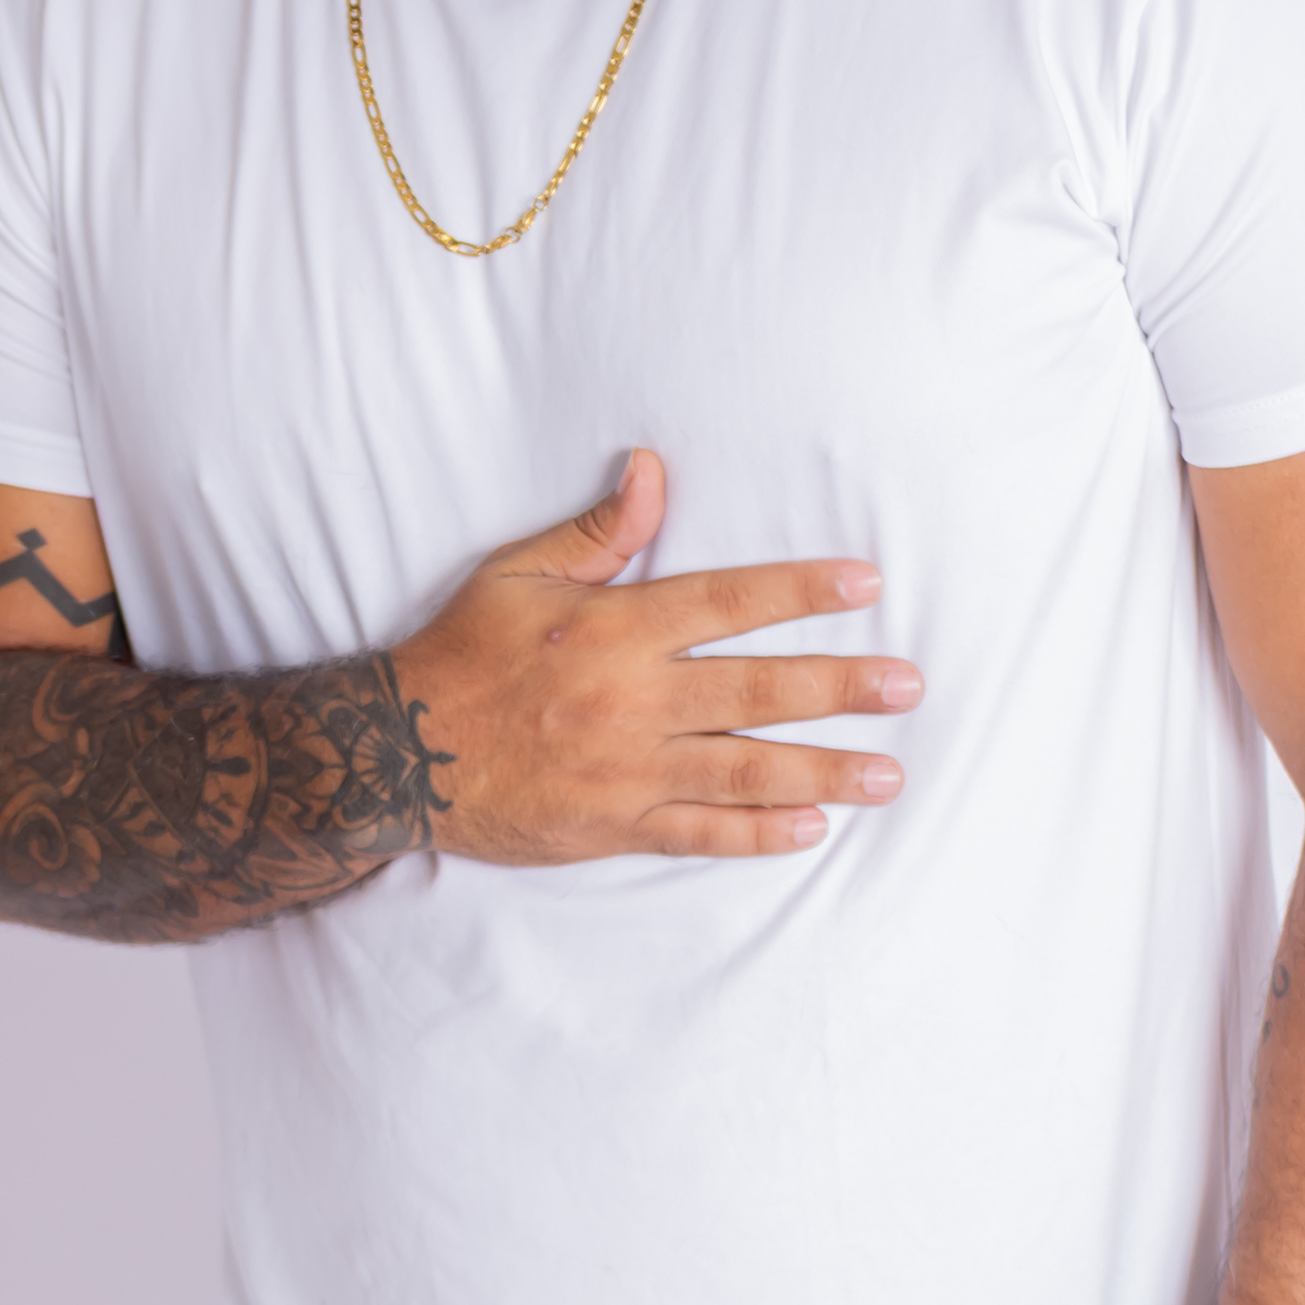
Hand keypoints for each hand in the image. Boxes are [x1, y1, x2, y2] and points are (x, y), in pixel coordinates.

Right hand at [391, 449, 920, 865]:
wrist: (398, 750)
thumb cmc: (461, 653)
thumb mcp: (517, 573)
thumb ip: (597, 533)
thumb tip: (653, 470)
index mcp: (616, 628)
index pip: (730, 602)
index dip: (802, 591)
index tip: (866, 585)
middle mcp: (632, 699)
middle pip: (758, 690)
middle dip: (841, 687)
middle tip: (907, 684)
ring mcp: (627, 769)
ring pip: (744, 768)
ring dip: (823, 770)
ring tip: (888, 772)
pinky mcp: (612, 825)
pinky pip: (699, 834)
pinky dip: (757, 833)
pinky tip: (811, 828)